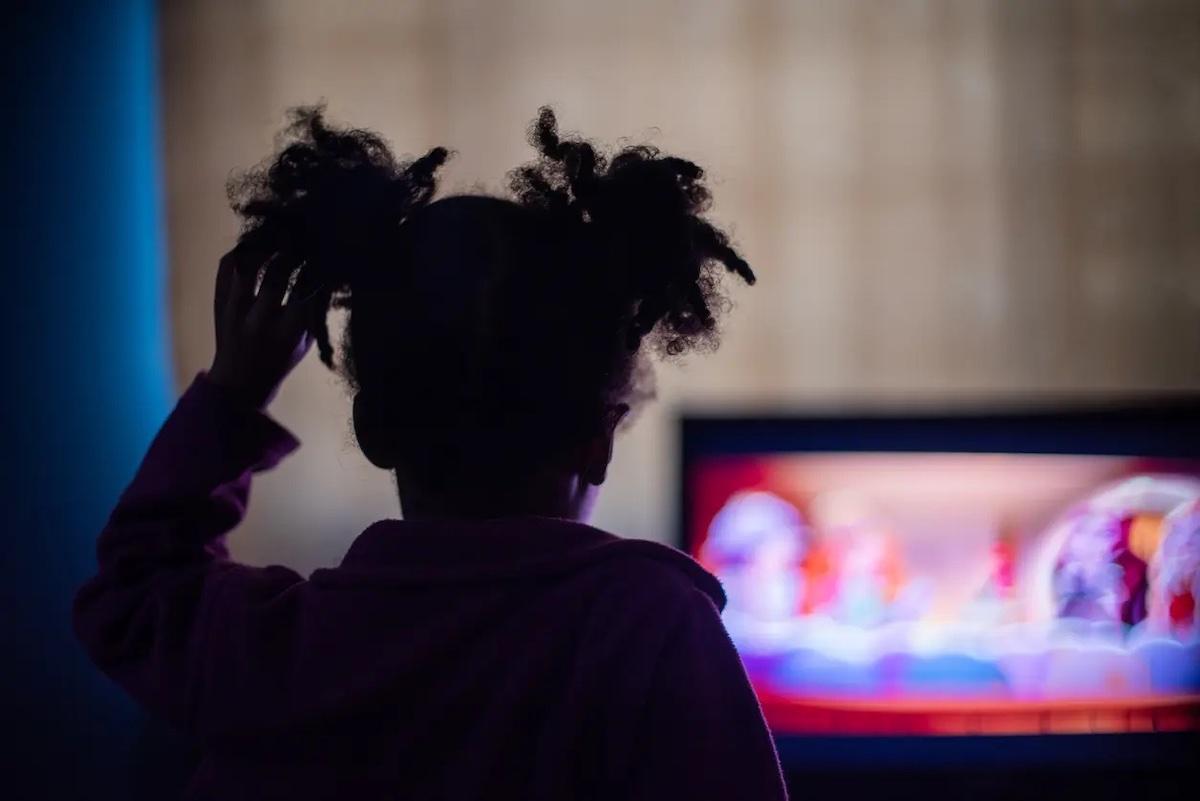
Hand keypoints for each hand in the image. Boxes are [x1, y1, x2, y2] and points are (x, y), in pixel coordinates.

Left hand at [208, 245, 313, 409]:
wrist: (238, 382)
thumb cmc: (280, 361)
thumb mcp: (306, 342)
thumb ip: (316, 311)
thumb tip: (330, 274)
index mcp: (287, 332)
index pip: (305, 288)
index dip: (316, 266)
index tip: (323, 253)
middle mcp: (258, 319)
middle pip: (277, 273)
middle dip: (293, 251)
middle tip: (304, 237)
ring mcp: (233, 309)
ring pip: (248, 264)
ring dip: (267, 243)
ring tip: (280, 232)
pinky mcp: (217, 301)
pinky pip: (226, 265)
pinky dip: (241, 249)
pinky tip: (256, 242)